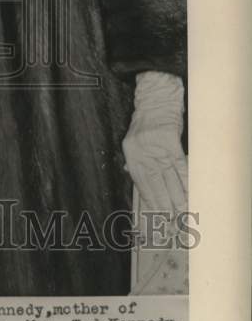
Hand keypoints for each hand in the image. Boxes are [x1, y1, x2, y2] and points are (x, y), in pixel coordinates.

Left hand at [122, 72, 187, 222]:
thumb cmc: (145, 123)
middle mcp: (142, 152)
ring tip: (183, 211)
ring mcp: (156, 147)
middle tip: (171, 219)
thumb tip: (132, 178)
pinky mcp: (170, 142)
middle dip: (164, 203)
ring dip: (177, 195)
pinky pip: (179, 165)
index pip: (141, 183)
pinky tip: (190, 190)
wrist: (155, 100)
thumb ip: (134, 161)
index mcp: (131, 153)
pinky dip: (185, 179)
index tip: (157, 213)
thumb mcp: (134, 141)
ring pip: (169, 177)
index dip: (150, 199)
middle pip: (155, 183)